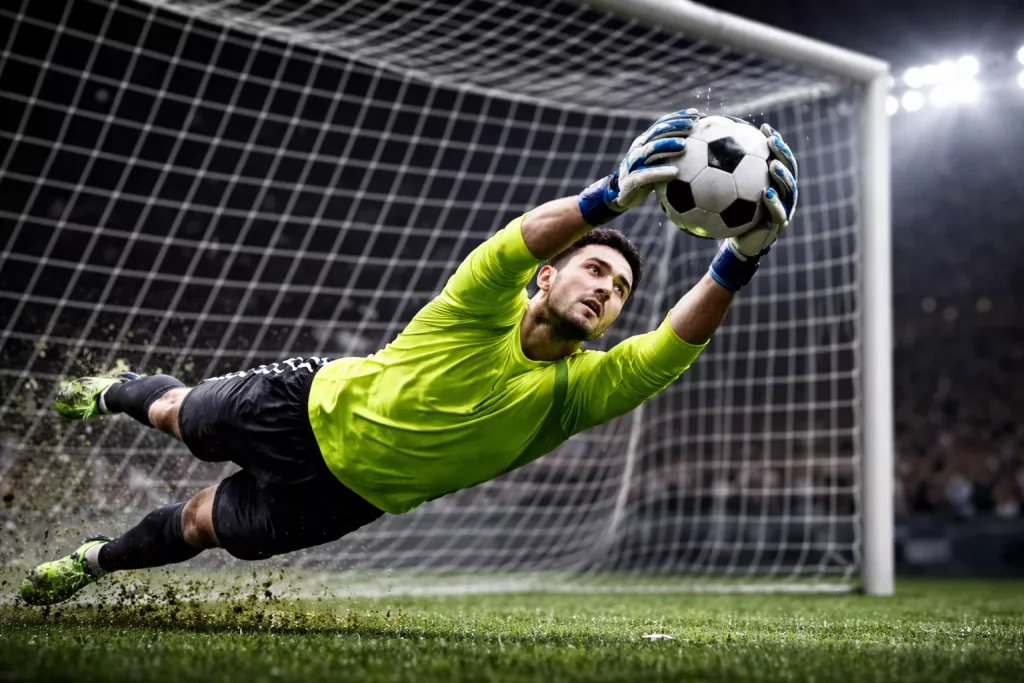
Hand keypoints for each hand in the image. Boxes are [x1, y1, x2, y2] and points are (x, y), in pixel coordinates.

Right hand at [577, 109, 700, 226]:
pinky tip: (675, 172)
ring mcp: (633, 164)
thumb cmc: (647, 177)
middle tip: (692, 125)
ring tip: (684, 145)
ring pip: (650, 150)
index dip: (678, 117)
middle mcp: (638, 149)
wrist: (622, 195)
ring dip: (667, 145)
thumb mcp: (658, 162)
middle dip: (675, 126)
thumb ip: (673, 153)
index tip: (696, 114)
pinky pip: (646, 175)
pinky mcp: (631, 180)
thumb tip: (702, 147)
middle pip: (656, 132)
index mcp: (645, 142)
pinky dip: (660, 172)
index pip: (661, 124)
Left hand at [728, 124, 798, 256]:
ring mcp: (784, 207)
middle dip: (782, 153)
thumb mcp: (725, 193)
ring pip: (789, 188)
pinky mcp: (779, 224)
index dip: (775, 142)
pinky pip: (779, 211)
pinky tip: (766, 193)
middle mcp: (783, 192)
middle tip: (771, 141)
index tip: (763, 127)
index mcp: (774, 182)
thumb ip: (719, 175)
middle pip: (788, 168)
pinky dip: (774, 202)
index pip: (778, 157)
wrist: (739, 241)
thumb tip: (700, 151)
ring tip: (773, 165)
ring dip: (783, 175)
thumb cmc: (732, 215)